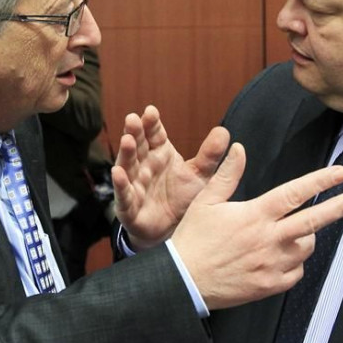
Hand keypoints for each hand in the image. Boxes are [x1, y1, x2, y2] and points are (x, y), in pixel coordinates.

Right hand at [111, 105, 228, 249]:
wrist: (174, 230)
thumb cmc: (184, 197)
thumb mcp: (201, 175)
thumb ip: (210, 155)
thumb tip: (224, 131)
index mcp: (160, 154)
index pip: (154, 134)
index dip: (152, 123)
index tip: (151, 111)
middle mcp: (145, 165)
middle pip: (138, 145)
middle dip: (135, 132)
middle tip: (133, 118)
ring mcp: (135, 184)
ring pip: (128, 166)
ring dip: (126, 153)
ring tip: (127, 140)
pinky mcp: (129, 206)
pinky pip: (124, 194)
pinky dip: (121, 184)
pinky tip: (118, 173)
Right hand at [171, 142, 342, 309]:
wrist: (184, 282)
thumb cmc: (193, 238)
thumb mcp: (205, 201)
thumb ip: (227, 175)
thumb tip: (239, 148)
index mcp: (254, 215)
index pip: (294, 194)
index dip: (320, 181)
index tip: (341, 173)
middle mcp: (268, 239)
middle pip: (314, 220)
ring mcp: (272, 264)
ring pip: (306, 246)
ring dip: (305, 236)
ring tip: (288, 232)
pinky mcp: (271, 285)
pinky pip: (296, 271)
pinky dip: (294, 261)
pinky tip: (278, 256)